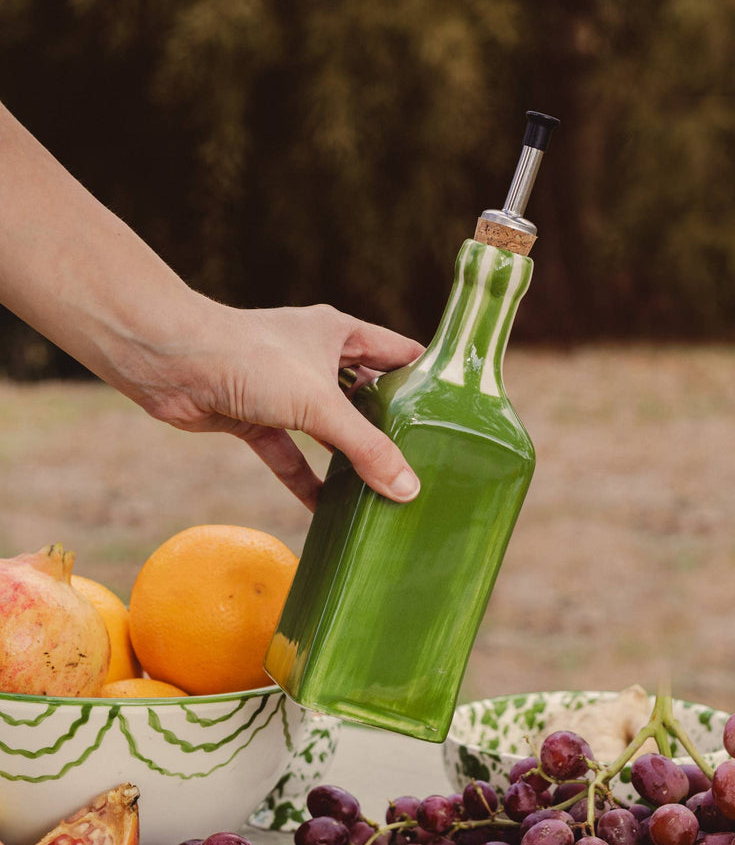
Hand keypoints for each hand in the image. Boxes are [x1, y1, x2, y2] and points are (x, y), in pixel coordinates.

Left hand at [123, 297, 424, 509]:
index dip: (428, 377)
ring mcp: (284, 389)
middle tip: (425, 462)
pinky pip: (290, 455)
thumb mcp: (319, 404)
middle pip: (366, 395)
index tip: (457, 411)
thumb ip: (366, 447)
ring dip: (349, 458)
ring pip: (328, 429)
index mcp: (339, 333)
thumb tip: (408, 489)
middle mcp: (315, 358)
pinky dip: (306, 480)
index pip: (399, 353)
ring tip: (384, 491)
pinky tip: (326, 511)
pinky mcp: (256, 417)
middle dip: (390, 428)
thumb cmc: (246, 359)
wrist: (167, 361)